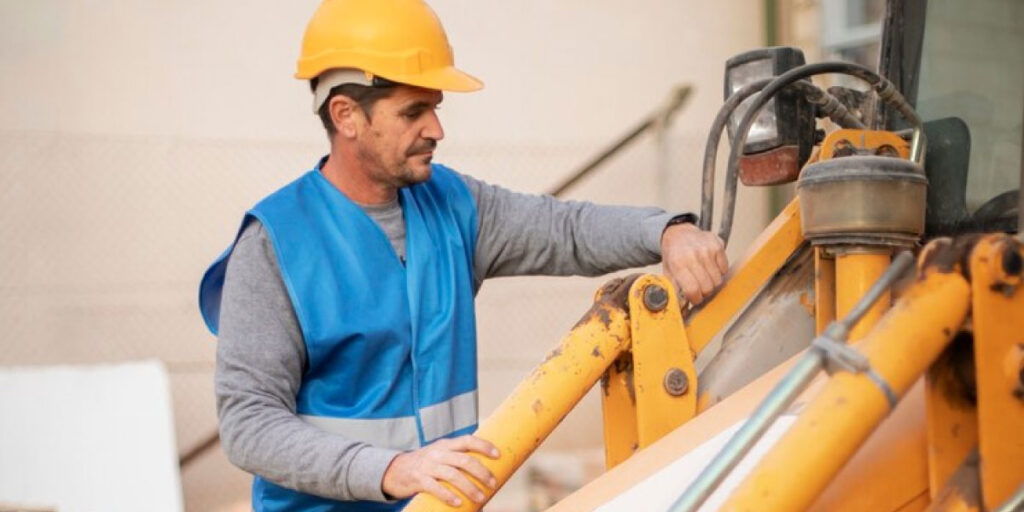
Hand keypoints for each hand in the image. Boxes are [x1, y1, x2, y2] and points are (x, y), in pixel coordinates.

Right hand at [381, 435, 499, 506]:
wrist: (394, 471)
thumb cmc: (424, 466)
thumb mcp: (439, 456)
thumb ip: (456, 460)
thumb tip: (482, 476)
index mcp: (445, 445)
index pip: (467, 440)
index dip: (484, 446)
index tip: (498, 455)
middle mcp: (437, 453)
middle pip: (464, 460)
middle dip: (481, 472)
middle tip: (493, 484)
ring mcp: (427, 466)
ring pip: (453, 475)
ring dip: (469, 487)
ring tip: (480, 497)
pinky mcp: (418, 480)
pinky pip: (435, 488)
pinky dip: (448, 496)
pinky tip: (458, 503)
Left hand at [661, 222, 727, 304]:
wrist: (678, 233)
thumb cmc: (674, 255)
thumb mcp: (668, 273)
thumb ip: (674, 291)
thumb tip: (682, 310)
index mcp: (678, 263)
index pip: (693, 290)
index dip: (695, 299)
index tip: (694, 299)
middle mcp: (693, 255)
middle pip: (707, 287)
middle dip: (704, 293)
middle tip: (698, 288)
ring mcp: (707, 249)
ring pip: (718, 280)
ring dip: (711, 283)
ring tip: (703, 277)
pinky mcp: (718, 245)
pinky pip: (724, 269)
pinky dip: (719, 272)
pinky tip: (709, 267)